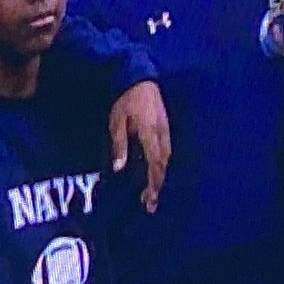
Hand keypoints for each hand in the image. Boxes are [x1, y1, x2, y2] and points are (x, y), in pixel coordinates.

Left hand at [108, 80, 169, 212]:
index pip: (154, 164)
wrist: (140, 79)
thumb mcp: (116, 121)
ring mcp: (166, 131)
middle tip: (150, 204)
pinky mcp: (166, 128)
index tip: (148, 198)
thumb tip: (119, 168)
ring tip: (152, 194)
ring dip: (160, 178)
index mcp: (150, 134)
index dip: (153, 183)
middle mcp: (162, 135)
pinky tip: (155, 175)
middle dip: (157, 186)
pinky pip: (166, 152)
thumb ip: (119, 144)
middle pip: (163, 165)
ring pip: (167, 160)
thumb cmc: (125, 100)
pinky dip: (162, 166)